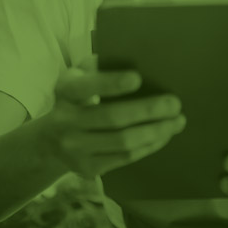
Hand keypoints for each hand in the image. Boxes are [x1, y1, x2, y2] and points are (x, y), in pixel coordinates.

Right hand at [35, 64, 185, 178]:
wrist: (50, 141)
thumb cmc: (77, 99)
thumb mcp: (79, 77)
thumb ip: (99, 66)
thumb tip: (139, 59)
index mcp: (65, 91)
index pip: (87, 86)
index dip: (111, 83)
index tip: (138, 78)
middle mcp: (64, 121)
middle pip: (113, 117)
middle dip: (149, 110)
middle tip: (175, 104)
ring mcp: (75, 148)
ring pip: (123, 141)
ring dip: (156, 131)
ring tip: (177, 121)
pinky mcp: (87, 168)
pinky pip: (125, 157)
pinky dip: (149, 146)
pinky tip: (164, 135)